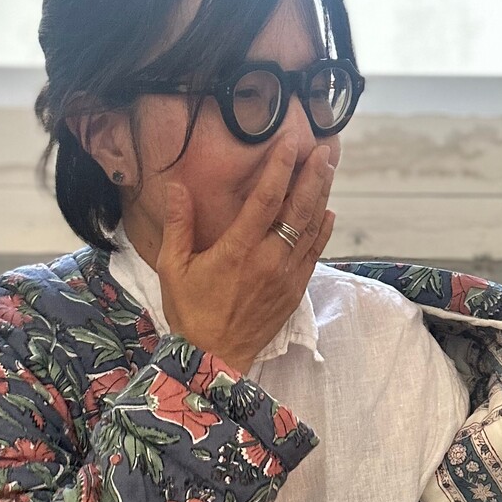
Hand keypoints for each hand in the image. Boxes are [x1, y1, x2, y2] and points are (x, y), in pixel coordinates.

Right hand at [156, 137, 334, 373]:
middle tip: (324, 150)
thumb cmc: (189, 311)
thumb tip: (178, 185)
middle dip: (312, 176)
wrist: (214, 358)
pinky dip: (322, 232)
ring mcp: (285, 276)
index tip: (291, 142)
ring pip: (310, 229)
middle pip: (298, 210)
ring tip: (329, 171)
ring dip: (321, 197)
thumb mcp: (172, 267)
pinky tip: (328, 213)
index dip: (280, 168)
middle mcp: (268, 259)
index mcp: (237, 250)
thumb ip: (179, 224)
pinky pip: (313, 254)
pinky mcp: (294, 291)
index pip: (266, 199)